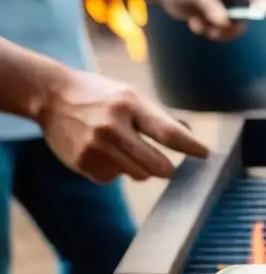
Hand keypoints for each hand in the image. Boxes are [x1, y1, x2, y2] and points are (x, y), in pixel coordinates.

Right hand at [35, 69, 209, 184]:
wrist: (50, 96)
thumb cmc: (100, 95)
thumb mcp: (130, 95)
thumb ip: (158, 116)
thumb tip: (189, 135)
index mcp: (129, 105)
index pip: (168, 132)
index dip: (191, 147)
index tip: (206, 155)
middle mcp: (112, 127)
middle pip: (158, 166)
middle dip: (167, 168)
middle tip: (167, 166)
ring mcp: (96, 147)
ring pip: (138, 175)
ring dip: (138, 167)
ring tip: (122, 148)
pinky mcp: (83, 163)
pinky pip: (113, 178)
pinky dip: (114, 170)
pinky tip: (101, 152)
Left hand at [159, 0, 265, 41]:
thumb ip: (209, 5)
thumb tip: (225, 22)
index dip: (259, 8)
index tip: (252, 19)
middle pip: (248, 17)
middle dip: (230, 28)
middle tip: (212, 32)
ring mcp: (229, 5)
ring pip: (234, 28)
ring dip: (216, 32)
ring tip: (196, 24)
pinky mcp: (221, 16)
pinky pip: (223, 32)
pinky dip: (208, 32)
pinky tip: (194, 23)